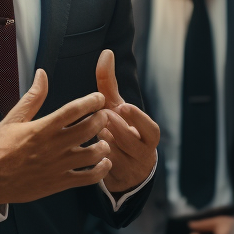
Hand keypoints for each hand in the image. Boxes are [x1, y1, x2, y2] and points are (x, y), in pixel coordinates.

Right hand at [0, 70, 112, 205]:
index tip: (98, 98)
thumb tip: (42, 74)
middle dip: (101, 119)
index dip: (91, 101)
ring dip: (103, 145)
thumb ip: (32, 97)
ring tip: (103, 140)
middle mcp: (52, 147)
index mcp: (41, 129)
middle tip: (103, 116)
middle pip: (88, 129)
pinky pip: (88, 178)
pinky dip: (101, 170)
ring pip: (93, 154)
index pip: (73, 110)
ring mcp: (57, 167)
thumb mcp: (12, 119)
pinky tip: (103, 163)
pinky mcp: (59, 183)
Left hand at [94, 50, 159, 194]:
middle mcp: (143, 153)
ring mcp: (129, 168)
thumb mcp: (117, 107)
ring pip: (115, 156)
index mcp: (148, 135)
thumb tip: (106, 52)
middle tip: (103, 118)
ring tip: (93, 132)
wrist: (126, 167)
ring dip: (103, 143)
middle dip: (115, 128)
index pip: (150, 129)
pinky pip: (104, 171)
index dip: (137, 118)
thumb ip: (109, 82)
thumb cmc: (120, 127)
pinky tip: (83, 151)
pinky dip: (95, 160)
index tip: (124, 106)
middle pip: (129, 141)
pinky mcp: (115, 181)